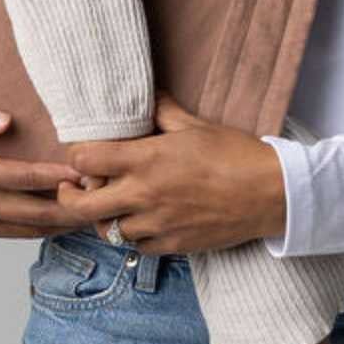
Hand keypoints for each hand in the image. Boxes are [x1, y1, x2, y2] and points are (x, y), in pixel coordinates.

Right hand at [0, 98, 90, 240]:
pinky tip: (70, 218)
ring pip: (32, 228)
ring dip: (65, 221)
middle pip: (35, 211)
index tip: (85, 170)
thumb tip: (2, 121)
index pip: (21, 178)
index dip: (56, 176)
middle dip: (72, 206)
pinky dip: (48, 228)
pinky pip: (20, 233)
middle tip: (104, 194)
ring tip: (97, 209)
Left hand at [53, 92, 287, 253]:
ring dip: (106, 218)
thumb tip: (149, 95)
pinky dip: (135, 237)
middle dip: (72, 197)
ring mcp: (158, 224)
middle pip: (83, 205)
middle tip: (76, 189)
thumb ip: (164, 112)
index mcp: (146, 160)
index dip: (79, 157)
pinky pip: (138, 247)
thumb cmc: (238, 156)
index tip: (85, 157)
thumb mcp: (197, 126)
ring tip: (115, 207)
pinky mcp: (174, 245)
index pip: (85, 160)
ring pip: (108, 231)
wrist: (271, 194)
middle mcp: (144, 194)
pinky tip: (144, 224)